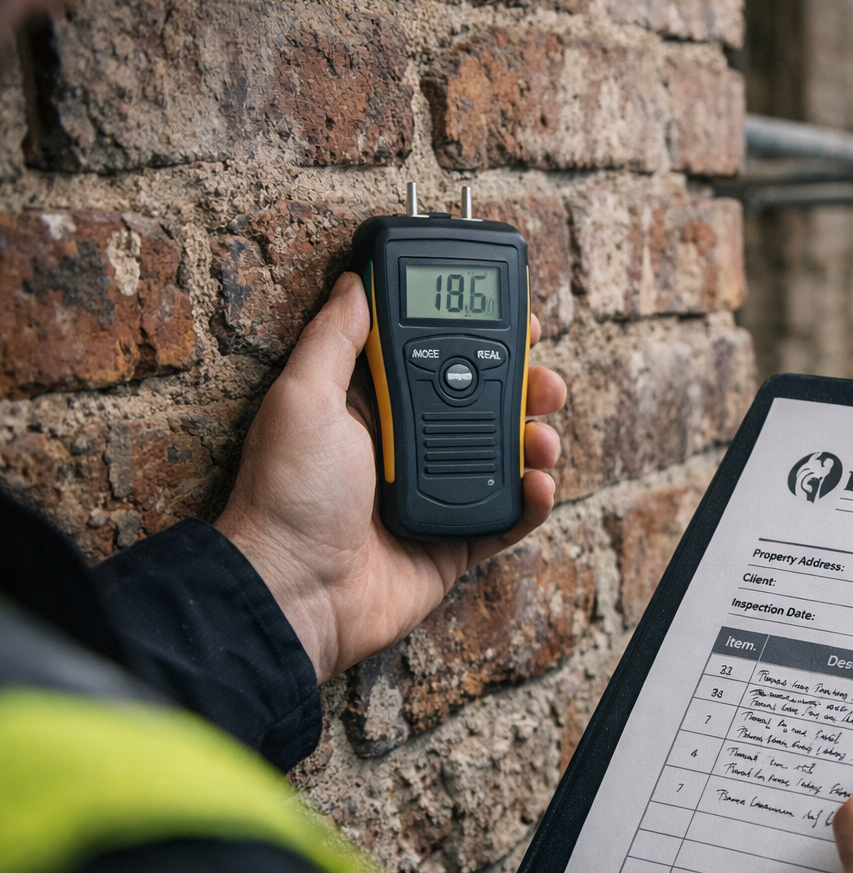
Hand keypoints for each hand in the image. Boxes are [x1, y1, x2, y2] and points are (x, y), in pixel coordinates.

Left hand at [214, 272, 566, 681]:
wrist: (292, 592)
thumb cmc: (285, 496)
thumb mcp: (301, 398)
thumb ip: (335, 338)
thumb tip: (354, 281)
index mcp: (372, 405)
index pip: (440, 355)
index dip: (482, 336)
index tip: (519, 321)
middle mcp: (408, 445)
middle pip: (487, 403)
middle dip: (527, 387)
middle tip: (547, 381)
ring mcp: (436, 494)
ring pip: (506, 457)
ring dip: (537, 441)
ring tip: (542, 438)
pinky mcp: (454, 542)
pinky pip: (509, 519)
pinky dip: (534, 503)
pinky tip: (538, 484)